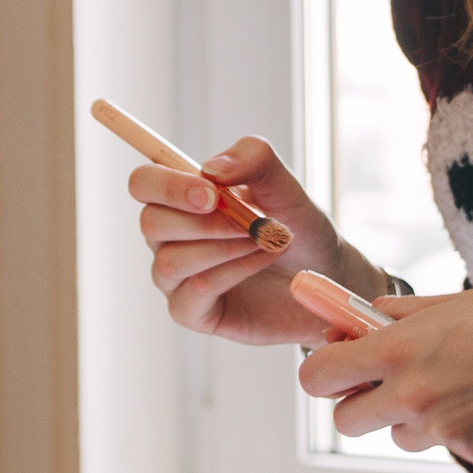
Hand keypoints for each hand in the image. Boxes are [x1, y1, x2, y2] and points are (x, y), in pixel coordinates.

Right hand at [131, 136, 377, 345]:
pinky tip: (263, 258)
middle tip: (254, 221)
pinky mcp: (193, 312)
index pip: (143, 183)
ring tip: (266, 240)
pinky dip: (233, 271)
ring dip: (223, 246)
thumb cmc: (299, 228)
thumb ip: (254, 160)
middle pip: (150, 222)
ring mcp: (178, 278)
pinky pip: (195, 290)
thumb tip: (212, 169)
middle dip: (204, 221)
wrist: (328, 276)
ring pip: (170, 260)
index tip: (211, 193)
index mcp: (183, 200)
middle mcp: (171, 238)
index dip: (167, 185)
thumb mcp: (286, 185)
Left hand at [296, 276, 472, 472]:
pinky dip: (461, 427)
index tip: (340, 364)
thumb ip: (398, 317)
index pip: (318, 377)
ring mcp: (447, 429)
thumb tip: (358, 320)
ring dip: (413, 418)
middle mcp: (414, 395)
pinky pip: (450, 444)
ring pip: (400, 436)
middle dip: (359, 403)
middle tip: (388, 382)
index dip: (324, 372)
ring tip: (457, 384)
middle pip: (347, 421)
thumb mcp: (451, 302)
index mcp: (399, 349)